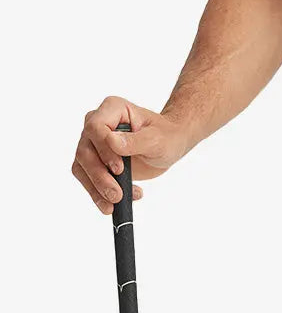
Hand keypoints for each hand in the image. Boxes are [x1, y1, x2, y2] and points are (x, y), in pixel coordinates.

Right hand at [72, 96, 191, 213]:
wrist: (167, 146)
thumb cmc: (165, 137)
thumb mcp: (157, 139)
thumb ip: (135, 141)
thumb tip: (112, 142)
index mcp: (112, 109)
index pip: (95, 127)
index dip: (104, 150)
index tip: (119, 168)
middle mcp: (97, 124)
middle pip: (85, 150)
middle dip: (99, 176)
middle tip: (116, 194)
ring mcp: (93, 143)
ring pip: (82, 167)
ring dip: (96, 189)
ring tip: (116, 202)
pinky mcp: (96, 162)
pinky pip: (88, 179)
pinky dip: (98, 194)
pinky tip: (117, 203)